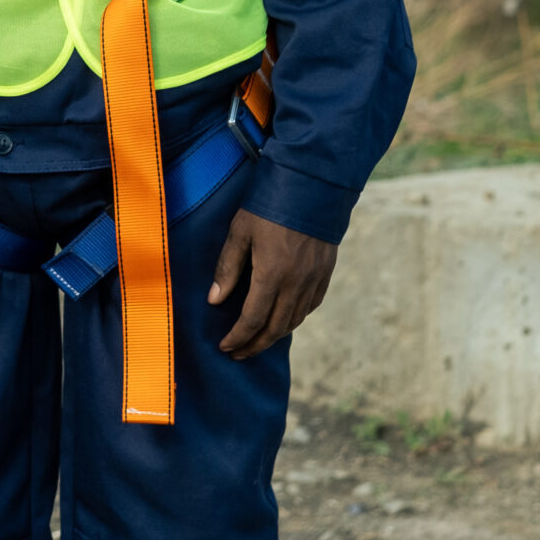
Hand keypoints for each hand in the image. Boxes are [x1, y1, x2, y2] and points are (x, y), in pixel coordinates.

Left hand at [208, 210, 335, 357]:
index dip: (238, 338)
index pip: (252, 320)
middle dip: (255, 345)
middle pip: (275, 329)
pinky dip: (294, 320)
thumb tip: (214, 301)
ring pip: (294, 321)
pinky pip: (310, 307)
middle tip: (238, 353)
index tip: (225, 347)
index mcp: (272, 275)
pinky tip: (283, 320)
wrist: (312, 186)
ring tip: (257, 341)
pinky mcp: (325, 273)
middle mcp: (296, 284)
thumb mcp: (240, 232)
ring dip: (274, 336)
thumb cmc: (269, 206)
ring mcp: (314, 280)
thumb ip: (227, 268)